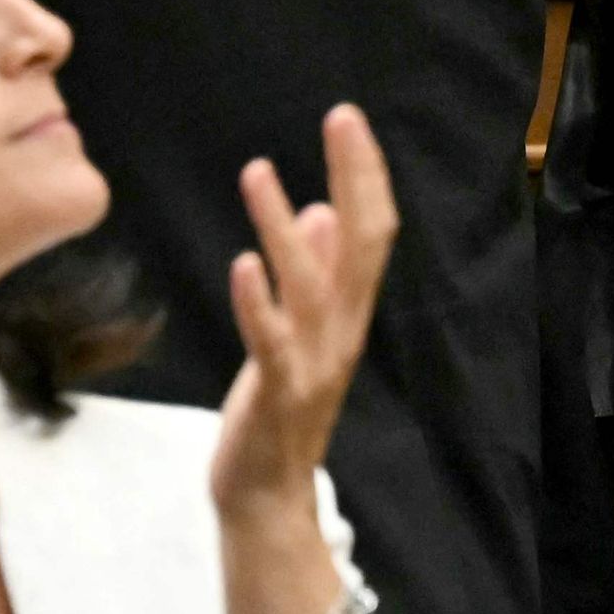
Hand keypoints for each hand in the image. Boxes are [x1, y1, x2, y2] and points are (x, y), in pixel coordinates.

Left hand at [207, 104, 398, 530]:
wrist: (266, 494)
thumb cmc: (280, 407)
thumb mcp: (303, 332)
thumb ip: (319, 276)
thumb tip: (325, 213)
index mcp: (347, 314)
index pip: (372, 234)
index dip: (365, 176)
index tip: (350, 120)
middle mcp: (340, 333)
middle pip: (361, 248)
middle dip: (354, 180)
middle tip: (341, 118)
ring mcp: (312, 365)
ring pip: (311, 289)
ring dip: (284, 227)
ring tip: (257, 171)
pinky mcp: (277, 394)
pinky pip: (271, 342)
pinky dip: (258, 302)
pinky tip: (241, 262)